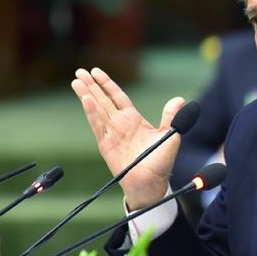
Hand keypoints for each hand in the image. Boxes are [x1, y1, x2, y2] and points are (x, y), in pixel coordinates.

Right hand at [71, 67, 183, 208]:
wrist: (151, 184)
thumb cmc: (160, 162)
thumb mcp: (170, 135)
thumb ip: (171, 117)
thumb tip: (180, 100)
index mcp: (134, 120)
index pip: (118, 97)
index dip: (107, 84)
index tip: (96, 72)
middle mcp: (120, 124)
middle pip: (103, 100)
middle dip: (92, 85)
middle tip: (80, 71)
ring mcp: (111, 134)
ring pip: (97, 110)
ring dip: (86, 95)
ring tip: (76, 81)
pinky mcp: (106, 145)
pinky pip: (98, 126)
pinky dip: (91, 112)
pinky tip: (85, 100)